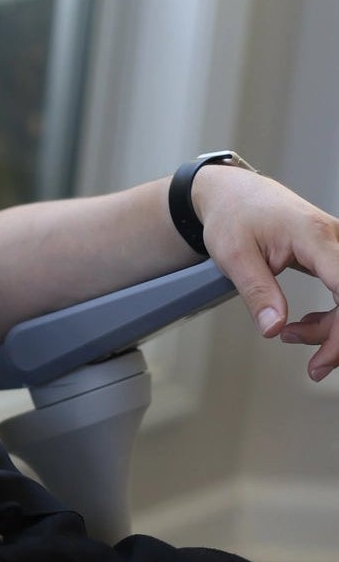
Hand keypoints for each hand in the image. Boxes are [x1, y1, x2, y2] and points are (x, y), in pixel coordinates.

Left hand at [193, 166, 338, 379]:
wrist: (233, 194)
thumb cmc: (233, 216)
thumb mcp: (234, 256)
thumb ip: (257, 293)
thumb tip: (273, 328)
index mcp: (314, 236)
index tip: (327, 356)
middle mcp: (335, 239)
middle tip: (314, 367)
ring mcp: (337, 247)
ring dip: (333, 329)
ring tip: (292, 337)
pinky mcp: (334, 257)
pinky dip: (332, 317)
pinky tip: (303, 326)